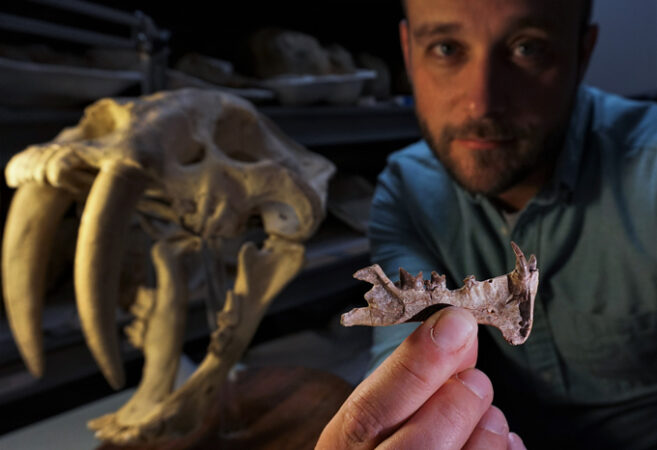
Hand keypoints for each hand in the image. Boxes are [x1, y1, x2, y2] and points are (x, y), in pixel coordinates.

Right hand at [317, 307, 525, 448]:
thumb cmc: (381, 442)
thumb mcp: (378, 408)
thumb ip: (410, 375)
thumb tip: (454, 328)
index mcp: (342, 447)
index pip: (369, 412)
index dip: (416, 365)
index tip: (455, 325)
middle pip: (418, 449)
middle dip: (458, 402)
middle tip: (475, 380)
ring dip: (488, 431)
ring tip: (488, 416)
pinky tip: (497, 441)